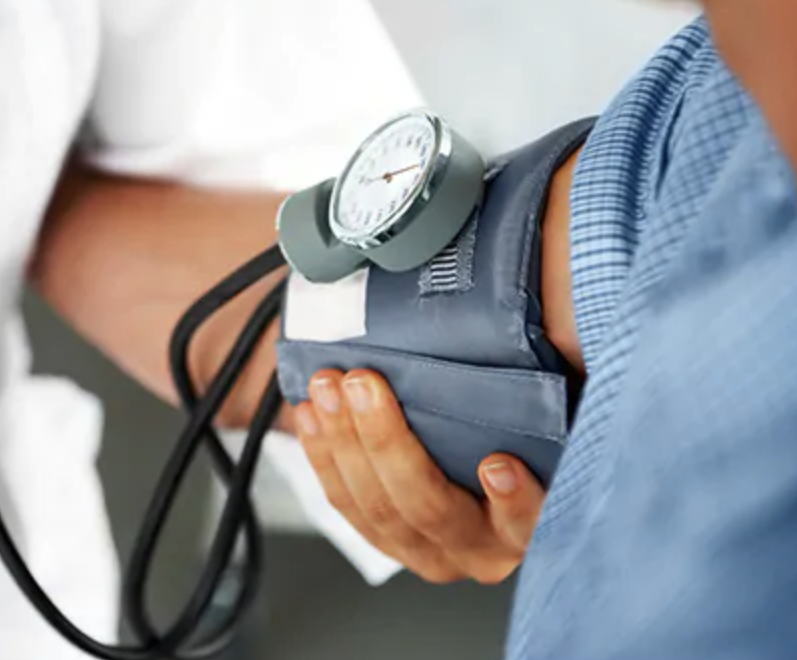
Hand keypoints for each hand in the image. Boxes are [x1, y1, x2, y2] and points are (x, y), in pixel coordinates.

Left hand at [294, 369, 544, 583]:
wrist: (485, 456)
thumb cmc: (523, 429)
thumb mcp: (557, 409)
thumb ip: (569, 380)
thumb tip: (569, 330)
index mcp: (529, 527)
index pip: (529, 523)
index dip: (515, 501)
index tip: (497, 464)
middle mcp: (480, 549)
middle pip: (429, 507)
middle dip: (386, 442)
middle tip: (363, 384)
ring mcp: (429, 551)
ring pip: (376, 508)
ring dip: (343, 443)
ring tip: (328, 387)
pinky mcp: (385, 538)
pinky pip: (345, 503)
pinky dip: (323, 455)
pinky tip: (312, 414)